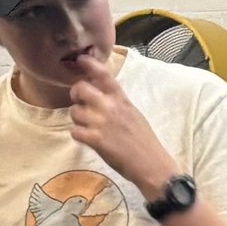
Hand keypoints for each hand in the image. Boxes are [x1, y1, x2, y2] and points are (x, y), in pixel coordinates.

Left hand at [66, 52, 178, 196]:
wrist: (152, 165)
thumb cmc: (145, 141)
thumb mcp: (133, 113)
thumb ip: (117, 102)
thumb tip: (100, 93)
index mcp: (121, 99)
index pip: (103, 74)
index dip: (89, 64)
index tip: (81, 60)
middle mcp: (109, 107)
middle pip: (80, 89)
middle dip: (76, 95)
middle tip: (80, 103)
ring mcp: (101, 123)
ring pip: (74, 112)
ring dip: (77, 120)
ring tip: (88, 127)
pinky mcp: (95, 140)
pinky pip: (75, 131)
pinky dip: (79, 135)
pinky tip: (88, 139)